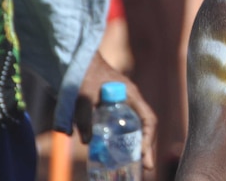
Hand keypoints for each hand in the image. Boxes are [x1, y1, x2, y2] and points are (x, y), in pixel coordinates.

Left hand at [75, 51, 157, 169]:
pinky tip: (114, 151)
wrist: (75, 59)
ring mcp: (121, 103)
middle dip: (146, 147)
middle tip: (146, 167)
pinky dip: (122, 139)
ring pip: (134, 127)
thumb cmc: (83, 74)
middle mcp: (130, 100)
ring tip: (134, 163)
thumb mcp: (82, 96)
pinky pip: (121, 125)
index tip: (143, 154)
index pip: (149, 119)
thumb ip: (84, 117)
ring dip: (136, 145)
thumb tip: (85, 142)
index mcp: (130, 95)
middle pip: (145, 126)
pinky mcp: (110, 107)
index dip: (149, 138)